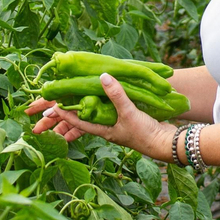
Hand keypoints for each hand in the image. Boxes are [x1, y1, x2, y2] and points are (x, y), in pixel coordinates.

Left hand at [23, 73, 178, 160]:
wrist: (166, 143)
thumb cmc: (145, 133)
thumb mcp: (129, 113)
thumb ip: (116, 95)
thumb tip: (102, 76)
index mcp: (104, 130)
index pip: (79, 122)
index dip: (65, 114)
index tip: (52, 105)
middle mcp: (108, 128)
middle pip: (85, 119)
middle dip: (72, 113)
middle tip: (58, 103)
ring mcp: (118, 125)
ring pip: (98, 114)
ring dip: (89, 106)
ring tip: (78, 97)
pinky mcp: (129, 120)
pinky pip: (112, 110)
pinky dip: (106, 103)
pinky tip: (106, 96)